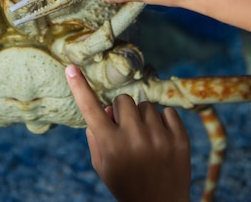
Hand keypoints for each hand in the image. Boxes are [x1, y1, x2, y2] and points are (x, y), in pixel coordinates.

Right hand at [65, 64, 190, 201]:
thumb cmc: (125, 183)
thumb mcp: (102, 165)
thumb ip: (96, 135)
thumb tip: (104, 106)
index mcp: (110, 145)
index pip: (90, 109)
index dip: (79, 87)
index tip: (71, 67)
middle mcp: (134, 139)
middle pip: (123, 100)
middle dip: (121, 111)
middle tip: (124, 130)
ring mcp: (159, 138)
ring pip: (145, 105)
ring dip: (142, 117)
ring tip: (144, 140)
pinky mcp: (180, 140)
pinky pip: (168, 112)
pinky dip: (163, 121)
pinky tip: (160, 139)